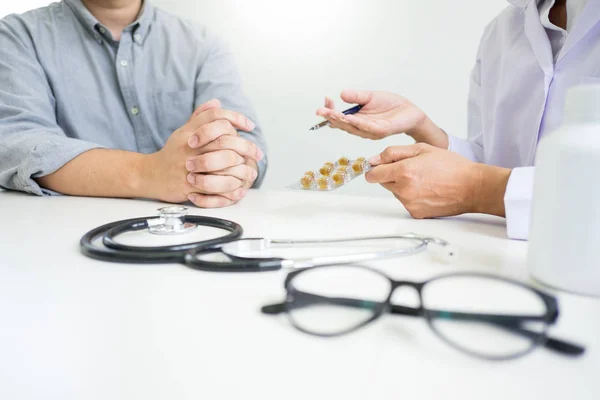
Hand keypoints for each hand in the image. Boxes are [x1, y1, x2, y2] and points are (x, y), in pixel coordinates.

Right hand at [141, 99, 260, 206]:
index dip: (236, 118)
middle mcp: (190, 147)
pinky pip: (214, 188)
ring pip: (222, 166)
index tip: (249, 126)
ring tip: (251, 171)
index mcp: (190, 132)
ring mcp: (189, 167)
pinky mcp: (190, 186)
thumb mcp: (184, 131)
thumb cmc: (172, 153)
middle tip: (257, 152)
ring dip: (241, 170)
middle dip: (245, 147)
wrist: (150, 175)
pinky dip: (229, 190)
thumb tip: (217, 102)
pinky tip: (239, 188)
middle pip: (224, 141)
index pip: (216, 117)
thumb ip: (201, 117)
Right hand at [316, 90, 447, 147]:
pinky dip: (357, 123)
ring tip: (332, 113)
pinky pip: (367, 127)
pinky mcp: (381, 131)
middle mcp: (361, 128)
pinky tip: (350, 117)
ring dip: (341, 121)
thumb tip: (342, 94)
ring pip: (352, 127)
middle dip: (331, 117)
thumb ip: (357, 96)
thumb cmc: (391, 105)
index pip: (339, 118)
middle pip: (342, 124)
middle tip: (320, 110)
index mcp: (357, 119)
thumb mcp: (370, 96)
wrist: (410, 112)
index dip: (330, 111)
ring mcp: (370, 131)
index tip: (325, 100)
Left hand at [366, 144, 510, 217]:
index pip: (373, 175)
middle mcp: (404, 190)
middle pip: (383, 183)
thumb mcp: (422, 149)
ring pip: (395, 192)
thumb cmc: (452, 167)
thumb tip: (374, 159)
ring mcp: (410, 204)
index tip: (380, 166)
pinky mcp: (416, 213)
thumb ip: (394, 152)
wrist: (472, 187)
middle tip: (412, 169)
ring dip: (403, 185)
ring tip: (424, 179)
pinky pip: (406, 202)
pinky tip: (427, 190)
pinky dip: (412, 196)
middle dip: (392, 175)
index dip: (376, 168)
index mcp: (404, 172)